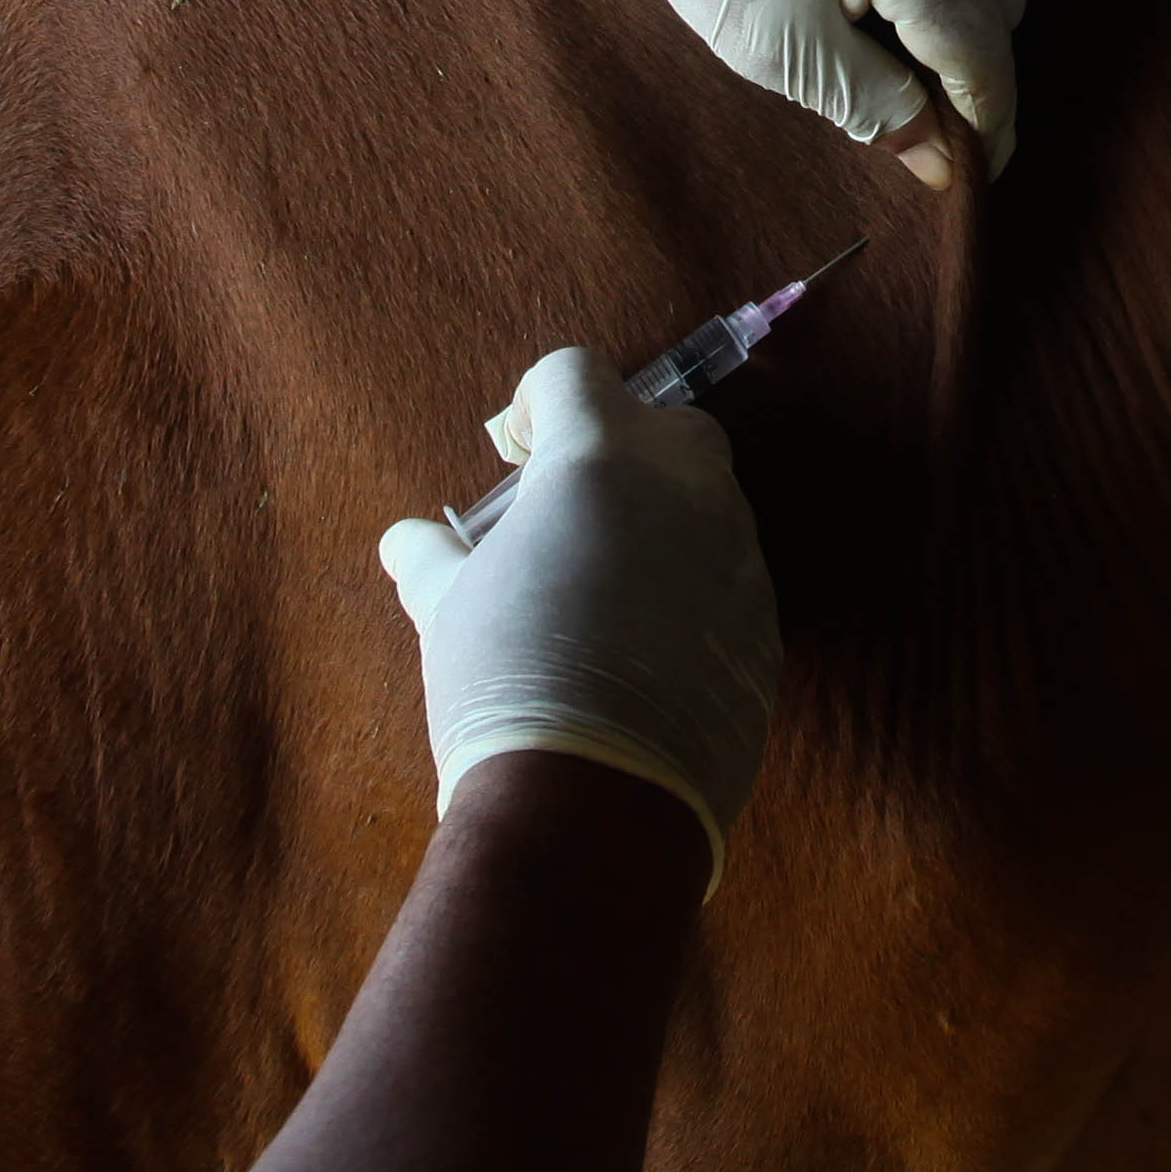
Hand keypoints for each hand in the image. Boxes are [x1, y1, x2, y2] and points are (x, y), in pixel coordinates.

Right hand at [377, 350, 780, 874]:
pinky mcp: (764, 624)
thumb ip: (430, 558)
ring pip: (708, 502)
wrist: (593, 799)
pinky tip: (645, 647)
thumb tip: (406, 541)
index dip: (538, 402)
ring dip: (659, 520)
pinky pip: (729, 576)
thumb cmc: (506, 682)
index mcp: (599, 458)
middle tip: (564, 514)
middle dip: (619, 449)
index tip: (517, 457)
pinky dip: (692, 587)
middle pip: (665, 426)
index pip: (577, 372)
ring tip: (603, 588)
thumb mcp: (446, 609)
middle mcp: (684, 488)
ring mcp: (735, 555)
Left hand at [556, 0, 1024, 177]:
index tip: (972, 177)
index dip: (985, 125)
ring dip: (971, 15)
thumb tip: (941, 160)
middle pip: (1004, 6)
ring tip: (904, 52)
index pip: (983, 54)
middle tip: (921, 115)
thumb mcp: (779, 42)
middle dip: (974, 67)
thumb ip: (871, 105)